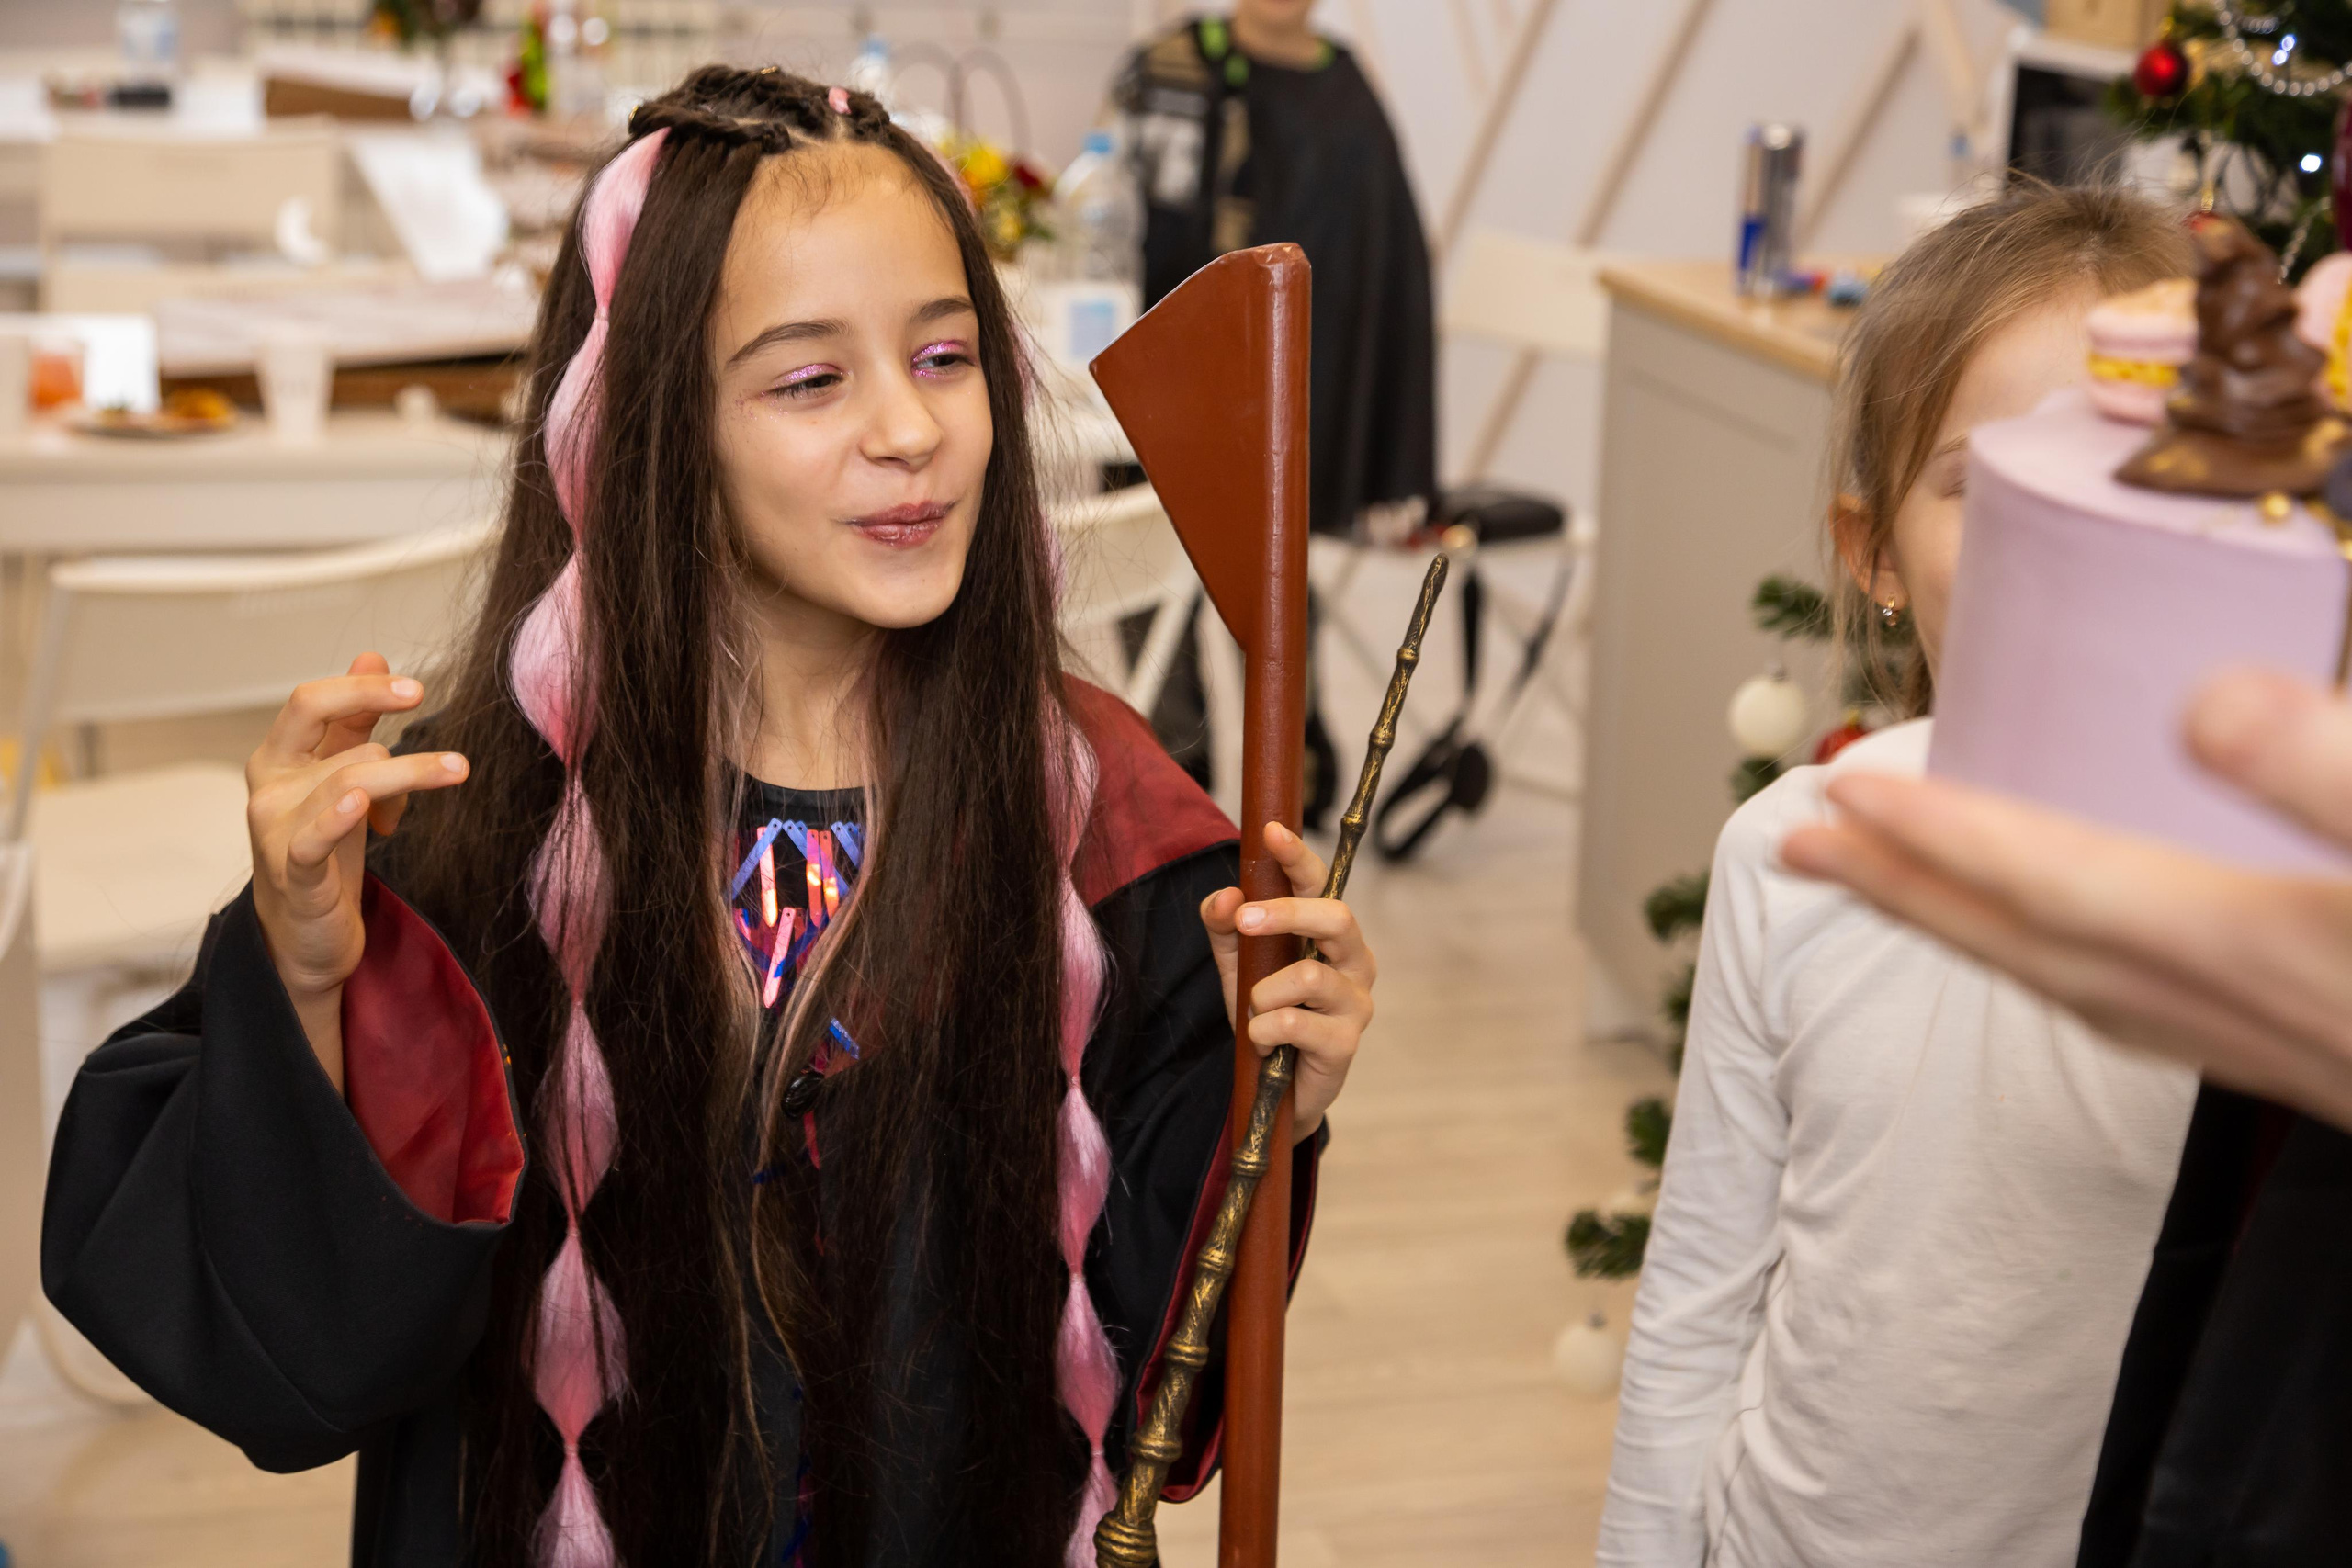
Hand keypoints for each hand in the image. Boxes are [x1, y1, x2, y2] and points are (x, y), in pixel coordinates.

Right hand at [246, 652, 468, 1090]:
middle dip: (374, 707)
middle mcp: (270, 788)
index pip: (309, 702)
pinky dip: (339, 819)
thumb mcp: (339, 779)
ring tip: (455, 769)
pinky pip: (314, 839)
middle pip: (322, 727)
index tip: (416, 688)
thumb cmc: (325, 849)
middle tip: (423, 697)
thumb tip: (372, 657)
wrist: (305, 934)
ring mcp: (277, 831)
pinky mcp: (296, 875)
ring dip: (407, 771)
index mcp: (279, 759)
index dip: (360, 689)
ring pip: (346, 780)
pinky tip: (365, 806)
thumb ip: (352, 724)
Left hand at [1200, 822, 1376, 1141]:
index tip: (1271, 832)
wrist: (1275, 1088)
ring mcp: (1355, 1002)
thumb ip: (1225, 925)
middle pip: (1337, 916)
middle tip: (1243, 924)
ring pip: (1309, 975)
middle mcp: (1354, 960)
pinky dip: (1264, 1030)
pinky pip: (1296, 1023)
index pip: (1321, 884)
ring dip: (1263, 993)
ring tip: (1254, 1011)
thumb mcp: (1236, 964)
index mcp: (1329, 933)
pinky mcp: (1346, 1043)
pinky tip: (1262, 1040)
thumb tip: (1226, 897)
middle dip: (1285, 913)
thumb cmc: (1266, 1013)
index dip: (1298, 857)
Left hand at [1779, 667, 2351, 1131]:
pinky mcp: (2295, 1061)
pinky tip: (2051, 947)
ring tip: (1885, 884)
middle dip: (1897, 888)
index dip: (1933, 832)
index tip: (1839, 791)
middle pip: (2016, 942)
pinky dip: (2046, 966)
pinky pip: (2113, 1007)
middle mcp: (2220, 1006)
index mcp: (2237, 941)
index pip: (2041, 878)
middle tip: (1793, 845)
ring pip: (2059, 983)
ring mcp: (2254, 1046)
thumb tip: (2206, 705)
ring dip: (1960, 927)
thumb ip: (2323, 776)